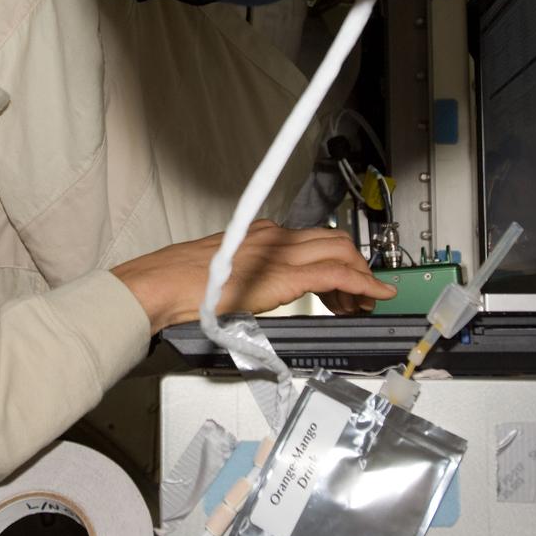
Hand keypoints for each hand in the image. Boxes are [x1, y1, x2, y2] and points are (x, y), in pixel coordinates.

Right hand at [111, 220, 396, 332]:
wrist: (162, 286)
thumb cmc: (176, 283)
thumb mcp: (220, 273)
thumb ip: (244, 276)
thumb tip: (253, 291)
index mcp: (259, 233)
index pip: (310, 239)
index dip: (335, 259)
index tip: (342, 284)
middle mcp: (274, 236)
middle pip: (333, 240)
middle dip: (355, 266)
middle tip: (359, 296)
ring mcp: (280, 252)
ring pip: (340, 252)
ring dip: (360, 277)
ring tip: (364, 302)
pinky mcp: (284, 274)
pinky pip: (337, 273)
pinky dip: (362, 283)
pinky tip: (373, 296)